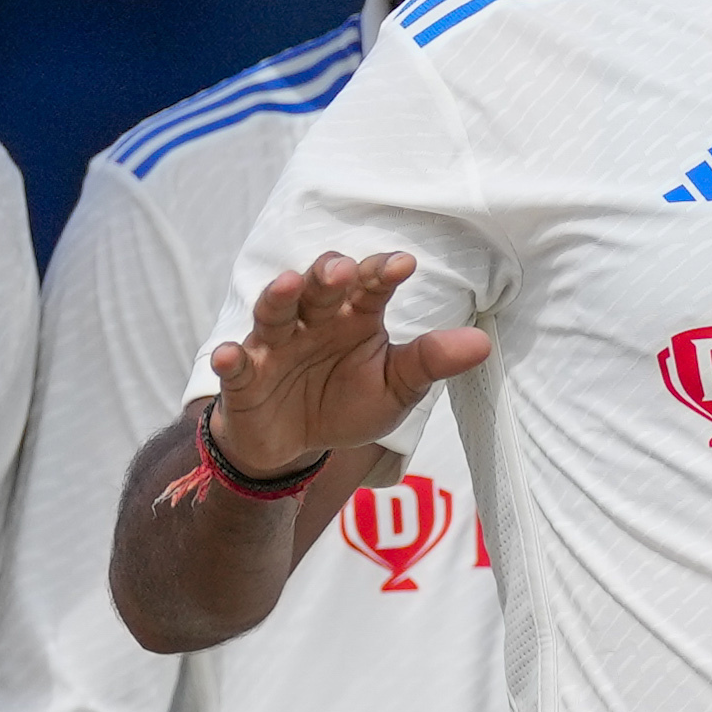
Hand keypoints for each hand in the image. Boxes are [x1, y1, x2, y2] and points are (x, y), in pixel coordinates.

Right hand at [203, 253, 478, 482]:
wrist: (295, 446)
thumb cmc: (347, 402)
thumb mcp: (396, 388)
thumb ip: (430, 363)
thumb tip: (483, 344)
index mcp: (354, 316)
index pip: (369, 286)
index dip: (381, 273)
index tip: (403, 265)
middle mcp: (313, 321)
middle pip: (318, 288)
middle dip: (328, 275)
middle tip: (342, 270)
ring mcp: (275, 346)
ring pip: (274, 313)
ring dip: (279, 297)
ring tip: (288, 285)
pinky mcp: (244, 378)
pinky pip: (235, 366)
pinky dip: (229, 359)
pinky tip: (229, 355)